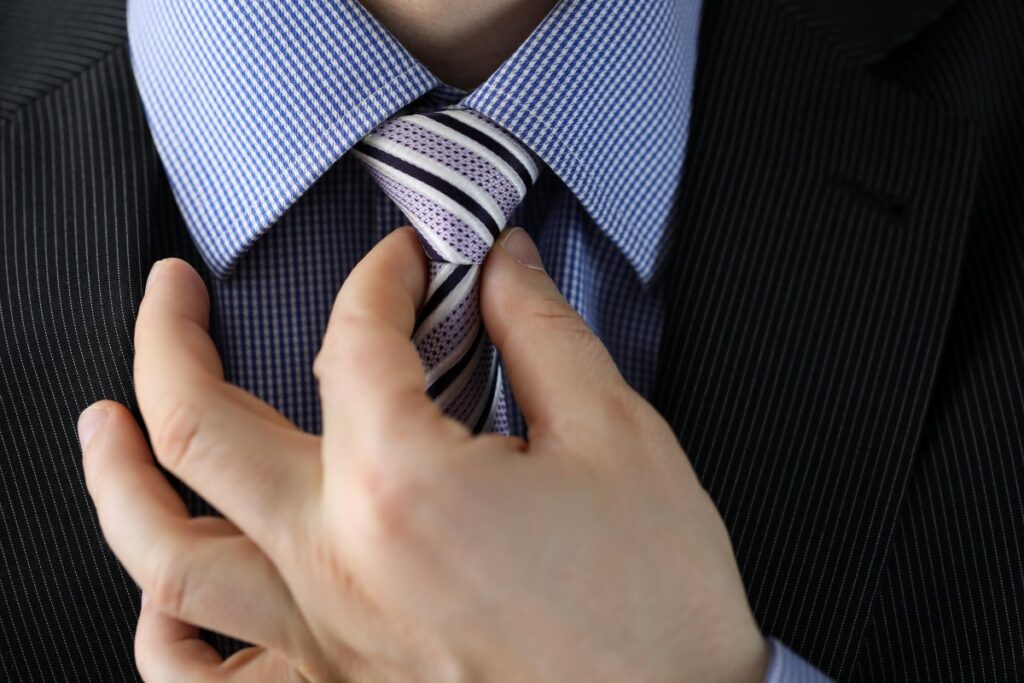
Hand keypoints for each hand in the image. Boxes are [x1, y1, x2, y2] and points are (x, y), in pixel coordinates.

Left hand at [79, 227, 768, 682]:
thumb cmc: (655, 605)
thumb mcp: (617, 437)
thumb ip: (542, 333)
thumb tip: (499, 266)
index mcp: (403, 484)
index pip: (356, 340)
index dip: (381, 277)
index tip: (407, 261)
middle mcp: (337, 564)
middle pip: (200, 427)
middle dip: (172, 335)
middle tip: (171, 291)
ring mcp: (322, 641)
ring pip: (166, 558)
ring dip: (118, 479)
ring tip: (103, 426)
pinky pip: (205, 681)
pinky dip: (164, 634)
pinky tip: (158, 597)